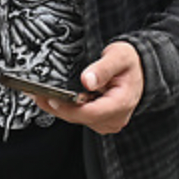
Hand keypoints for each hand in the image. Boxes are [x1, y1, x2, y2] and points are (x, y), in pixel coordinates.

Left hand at [26, 41, 143, 133]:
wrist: (142, 70)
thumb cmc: (131, 63)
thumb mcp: (119, 57)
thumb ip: (103, 68)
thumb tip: (87, 80)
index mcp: (120, 104)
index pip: (91, 113)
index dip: (69, 108)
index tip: (52, 99)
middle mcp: (114, 118)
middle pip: (80, 118)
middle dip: (57, 107)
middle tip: (36, 95)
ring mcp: (108, 121)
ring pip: (78, 119)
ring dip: (59, 108)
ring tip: (40, 95)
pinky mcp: (101, 119)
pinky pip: (80, 116)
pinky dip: (67, 108)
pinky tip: (55, 98)